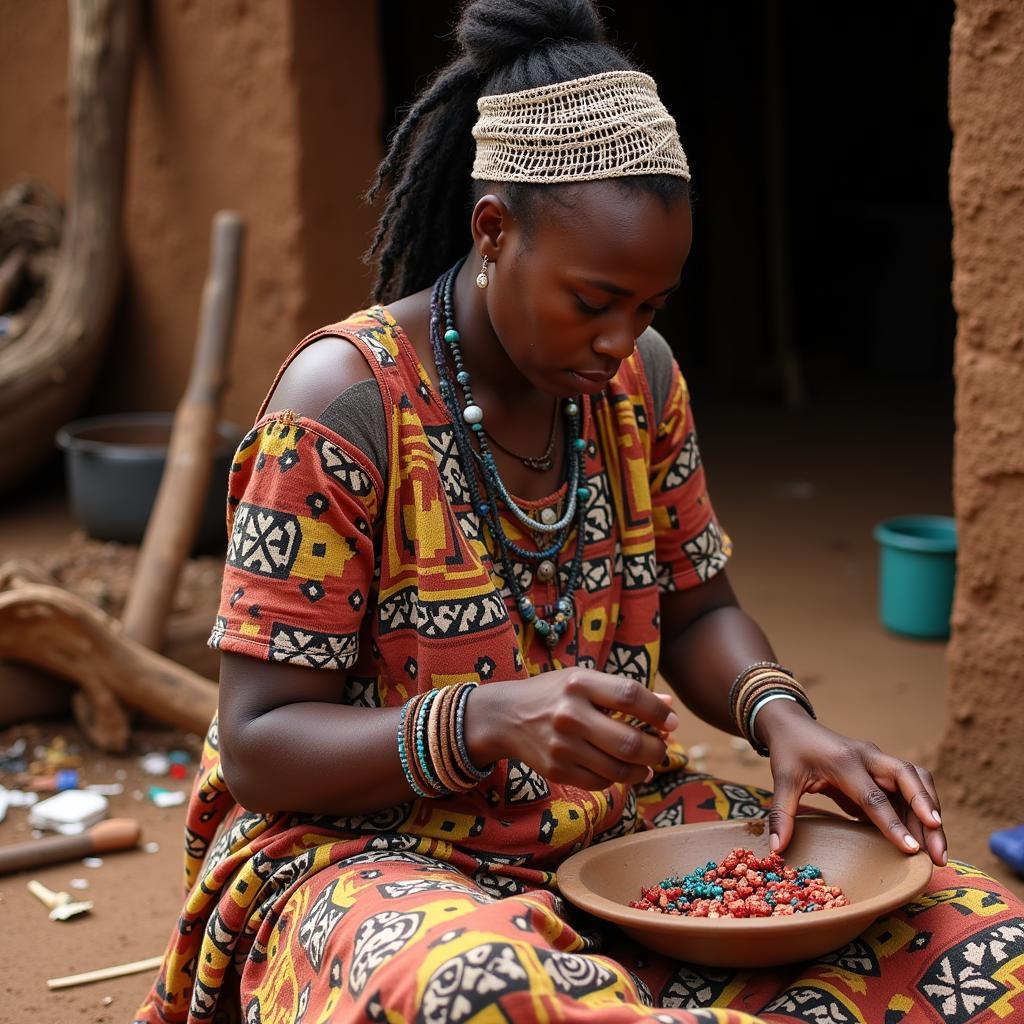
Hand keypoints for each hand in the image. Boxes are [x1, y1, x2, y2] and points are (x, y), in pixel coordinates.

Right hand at [466, 670, 677, 790]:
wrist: (506, 717)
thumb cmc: (554, 695)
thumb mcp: (584, 682)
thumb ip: (623, 692)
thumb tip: (668, 704)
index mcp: (579, 683)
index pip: (630, 695)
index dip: (658, 711)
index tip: (671, 722)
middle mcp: (569, 714)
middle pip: (628, 741)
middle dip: (655, 750)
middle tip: (662, 749)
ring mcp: (561, 745)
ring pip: (618, 769)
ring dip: (642, 770)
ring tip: (647, 765)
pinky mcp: (556, 770)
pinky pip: (600, 782)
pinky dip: (617, 780)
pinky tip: (622, 771)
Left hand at [756, 699, 946, 866]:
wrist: (793, 724)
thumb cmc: (789, 752)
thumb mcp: (782, 779)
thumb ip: (782, 813)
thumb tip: (777, 849)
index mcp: (844, 761)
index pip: (873, 796)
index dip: (893, 824)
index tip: (911, 849)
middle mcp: (869, 757)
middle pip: (910, 781)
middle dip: (929, 815)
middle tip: (939, 853)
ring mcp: (878, 761)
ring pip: (917, 781)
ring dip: (932, 812)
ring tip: (940, 851)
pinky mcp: (882, 769)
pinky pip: (910, 787)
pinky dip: (922, 808)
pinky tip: (926, 837)